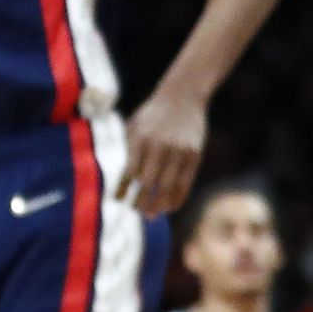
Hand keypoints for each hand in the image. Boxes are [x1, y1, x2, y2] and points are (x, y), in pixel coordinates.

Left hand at [118, 88, 206, 216]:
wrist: (183, 96)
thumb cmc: (153, 114)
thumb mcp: (136, 126)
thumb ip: (131, 151)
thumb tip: (128, 183)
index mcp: (141, 139)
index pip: (130, 172)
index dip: (123, 189)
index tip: (118, 200)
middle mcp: (160, 146)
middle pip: (148, 183)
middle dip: (141, 201)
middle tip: (137, 211)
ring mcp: (179, 151)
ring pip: (168, 187)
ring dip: (159, 205)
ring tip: (152, 215)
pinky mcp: (194, 155)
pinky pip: (185, 183)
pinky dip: (177, 198)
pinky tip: (170, 207)